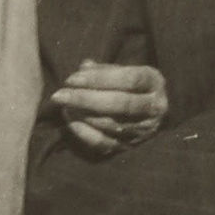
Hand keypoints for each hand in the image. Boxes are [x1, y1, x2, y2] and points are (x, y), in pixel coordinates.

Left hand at [53, 59, 168, 153]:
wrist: (152, 112)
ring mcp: (144, 130)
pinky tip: (70, 121)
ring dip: (83, 114)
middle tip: (59, 95)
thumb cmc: (132, 86)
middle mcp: (155, 107)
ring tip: (63, 105)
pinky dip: (85, 133)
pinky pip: (105, 143)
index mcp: (155, 83)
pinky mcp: (130, 146)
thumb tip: (83, 68)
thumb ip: (105, 69)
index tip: (72, 79)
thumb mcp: (126, 71)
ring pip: (112, 124)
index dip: (99, 79)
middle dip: (86, 99)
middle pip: (121, 104)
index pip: (130, 80)